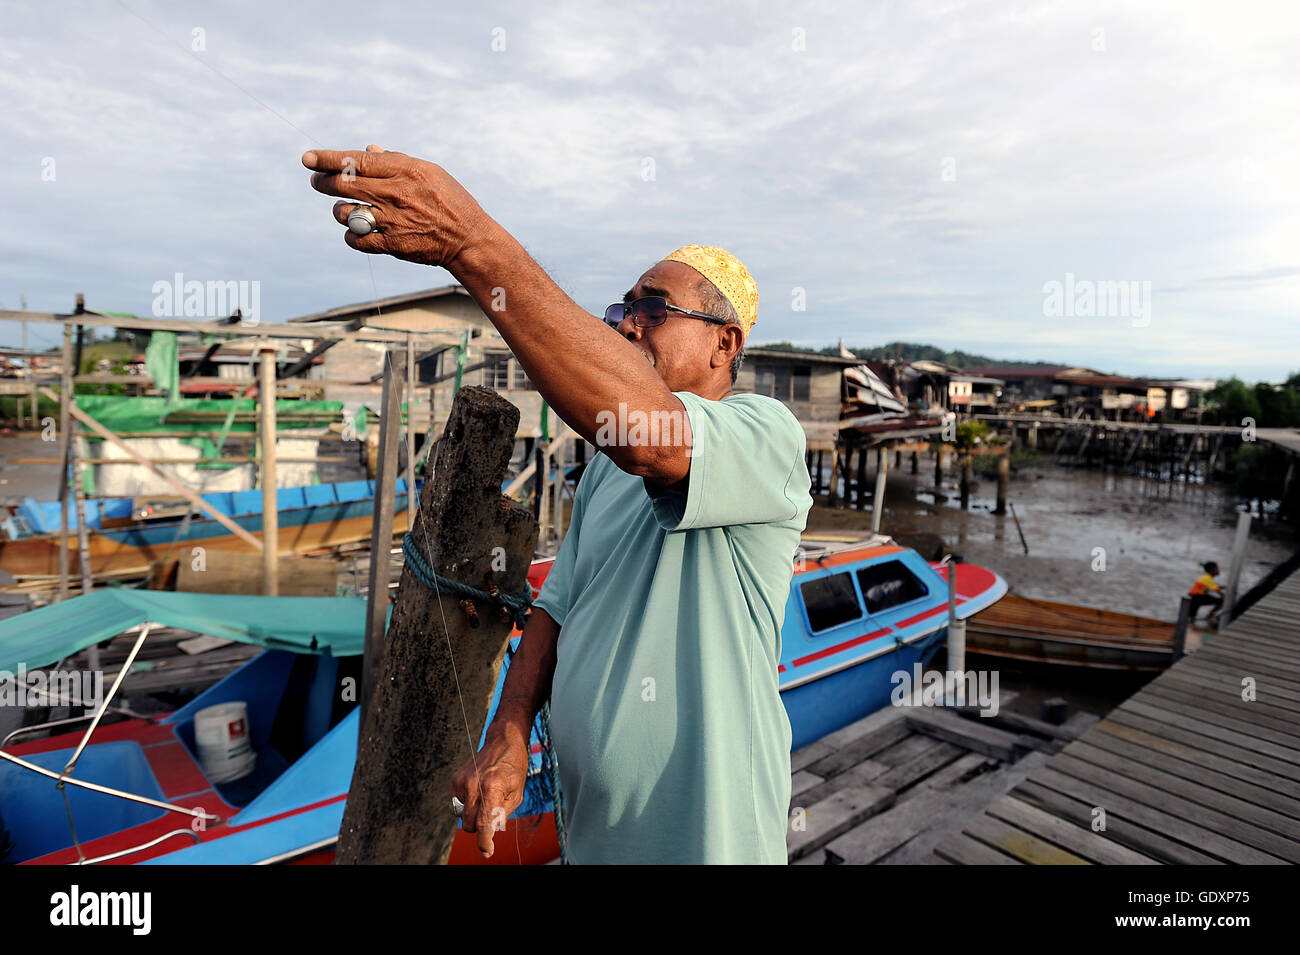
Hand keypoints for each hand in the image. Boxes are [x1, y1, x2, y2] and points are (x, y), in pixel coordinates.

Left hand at [302, 144, 490, 267]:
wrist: (468, 238)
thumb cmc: (450, 200)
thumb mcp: (429, 172)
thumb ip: (396, 160)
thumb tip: (368, 150)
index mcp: (404, 170)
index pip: (355, 160)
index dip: (327, 159)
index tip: (308, 159)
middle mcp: (394, 193)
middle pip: (343, 185)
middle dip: (322, 182)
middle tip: (316, 181)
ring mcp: (392, 220)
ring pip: (345, 213)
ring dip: (340, 210)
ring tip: (346, 209)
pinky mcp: (392, 244)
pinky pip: (356, 239)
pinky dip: (350, 235)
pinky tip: (356, 231)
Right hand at [449, 721, 529, 858]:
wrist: (503, 742)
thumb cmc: (513, 768)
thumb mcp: (517, 794)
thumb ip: (501, 816)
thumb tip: (489, 834)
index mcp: (492, 788)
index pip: (484, 824)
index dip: (485, 842)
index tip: (487, 851)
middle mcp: (473, 785)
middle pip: (469, 824)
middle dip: (480, 827)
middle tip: (492, 815)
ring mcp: (461, 782)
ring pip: (462, 817)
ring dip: (472, 816)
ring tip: (486, 799)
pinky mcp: (455, 780)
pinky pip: (456, 805)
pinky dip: (466, 805)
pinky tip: (477, 792)